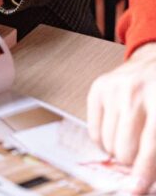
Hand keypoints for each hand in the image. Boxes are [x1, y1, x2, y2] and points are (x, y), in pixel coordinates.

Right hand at [87, 43, 155, 194]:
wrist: (155, 61)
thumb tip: (146, 177)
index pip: (149, 147)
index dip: (143, 172)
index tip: (136, 189)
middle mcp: (135, 94)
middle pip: (124, 149)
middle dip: (131, 162)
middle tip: (138, 158)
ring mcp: (113, 90)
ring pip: (108, 144)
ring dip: (119, 151)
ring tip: (130, 141)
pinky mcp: (97, 90)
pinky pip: (94, 132)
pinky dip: (105, 142)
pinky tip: (117, 133)